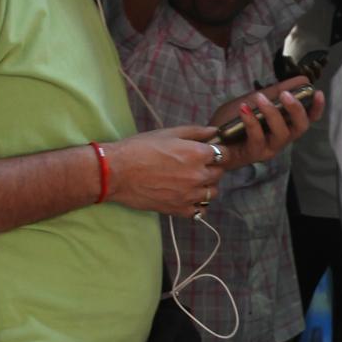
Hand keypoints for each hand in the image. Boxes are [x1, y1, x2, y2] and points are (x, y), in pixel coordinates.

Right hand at [105, 125, 229, 219]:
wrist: (117, 172)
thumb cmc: (140, 148)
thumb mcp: (169, 133)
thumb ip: (195, 132)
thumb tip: (215, 131)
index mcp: (198, 154)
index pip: (224, 153)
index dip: (217, 151)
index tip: (208, 151)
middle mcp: (198, 175)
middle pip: (219, 173)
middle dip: (212, 167)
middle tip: (196, 164)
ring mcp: (190, 195)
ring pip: (212, 192)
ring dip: (206, 186)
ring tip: (191, 181)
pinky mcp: (179, 209)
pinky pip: (200, 211)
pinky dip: (197, 204)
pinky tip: (188, 197)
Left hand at [209, 86, 322, 167]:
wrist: (209, 138)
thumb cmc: (233, 121)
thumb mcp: (255, 100)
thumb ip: (276, 91)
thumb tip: (301, 79)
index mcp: (284, 126)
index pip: (307, 119)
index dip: (316, 108)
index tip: (317, 92)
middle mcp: (280, 139)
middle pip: (300, 128)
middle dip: (296, 110)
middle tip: (286, 95)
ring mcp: (268, 149)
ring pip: (281, 134)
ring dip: (273, 113)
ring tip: (260, 98)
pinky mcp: (253, 154)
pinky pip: (257, 138)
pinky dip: (252, 122)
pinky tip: (244, 109)